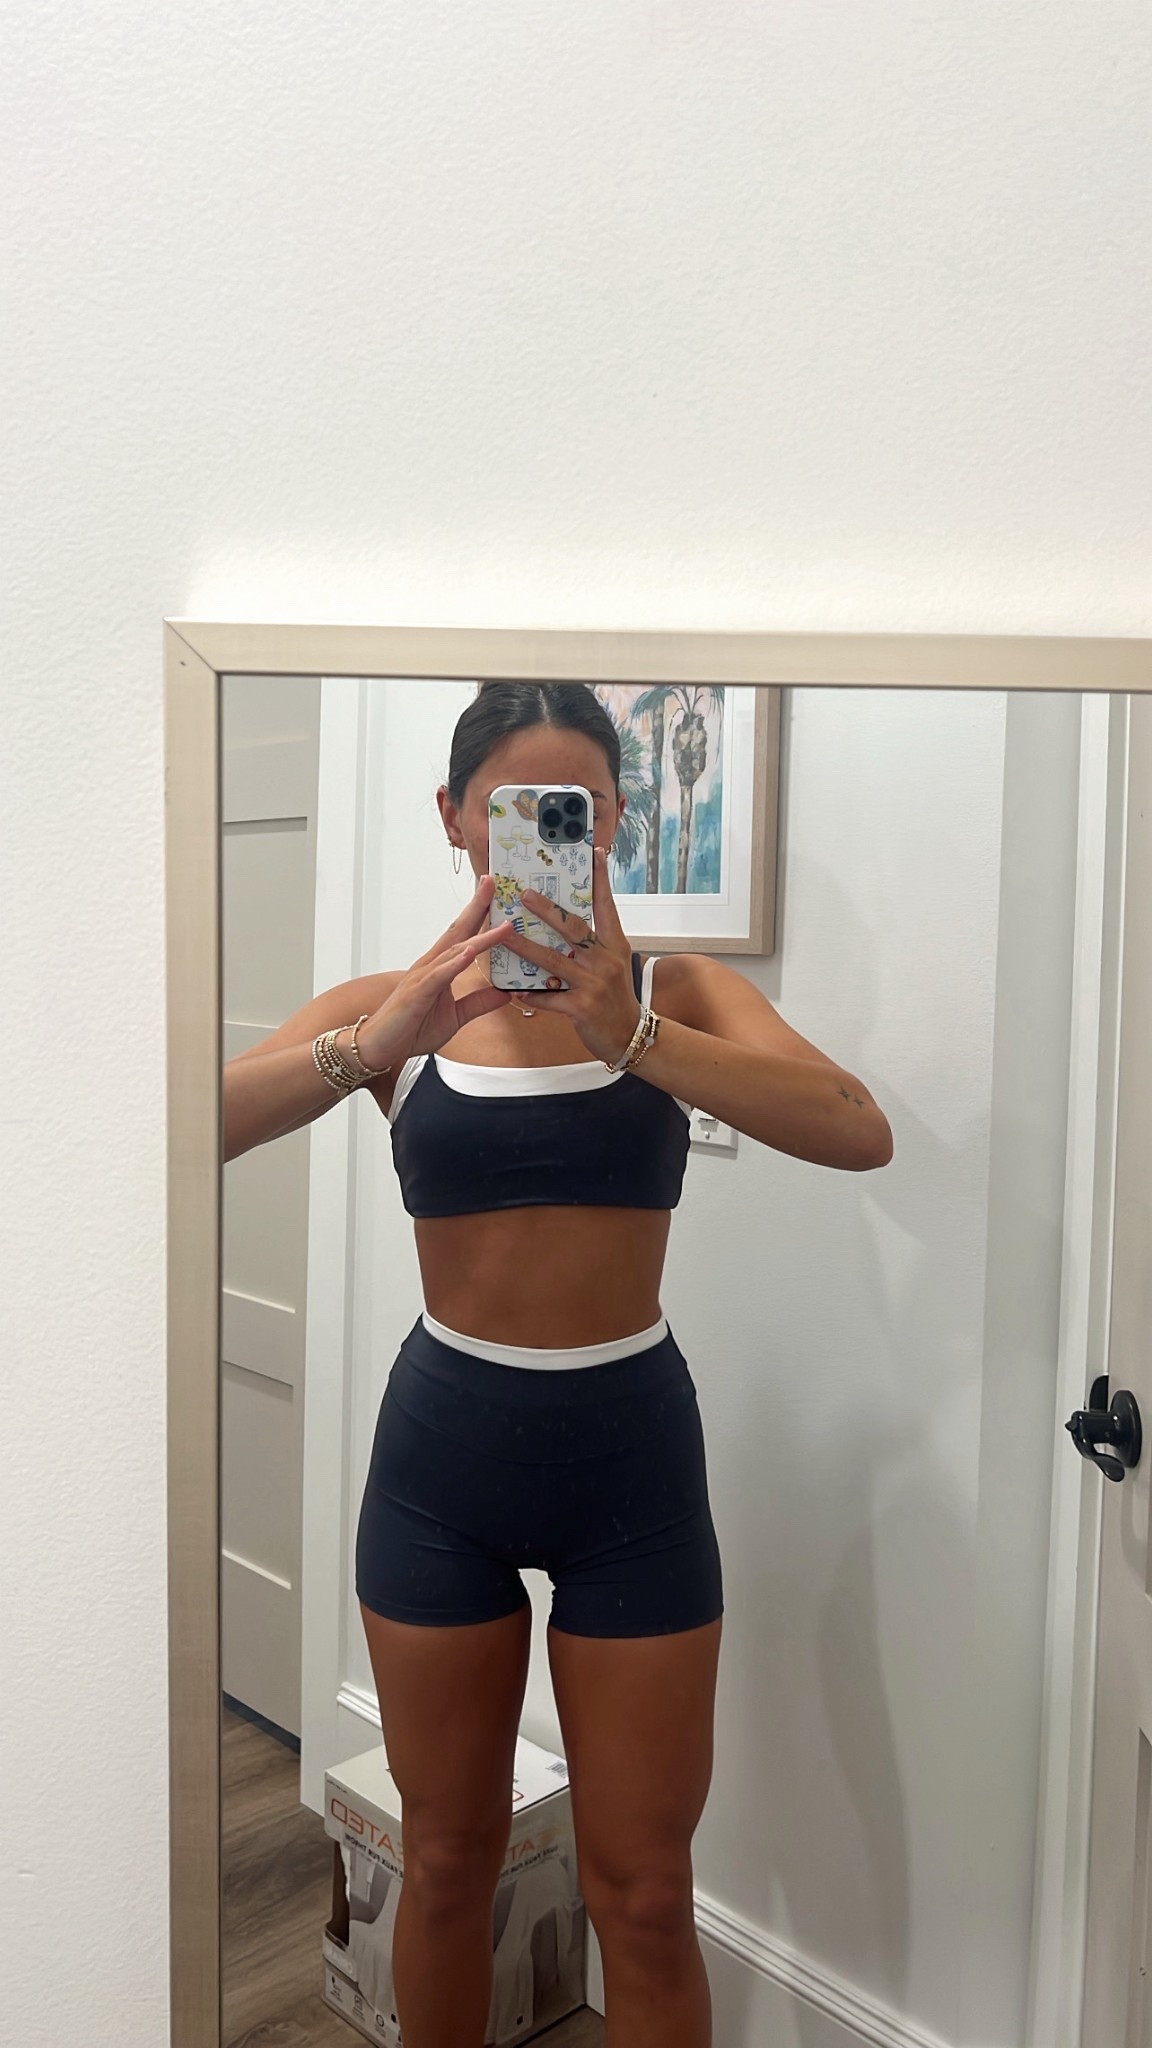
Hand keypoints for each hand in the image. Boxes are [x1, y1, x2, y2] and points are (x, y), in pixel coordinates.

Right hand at [355, 875, 513, 1070]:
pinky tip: (470, 953)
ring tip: (501, 924)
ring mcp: (422, 977)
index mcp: (440, 968)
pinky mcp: (416, 994)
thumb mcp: (456, 1016)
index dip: (480, 913)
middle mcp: (430, 965)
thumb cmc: (411, 1029)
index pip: (465, 935)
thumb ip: (479, 1003)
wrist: (379, 1047)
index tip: (496, 892)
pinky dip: (455, 963)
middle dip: (476, 906)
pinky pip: (438, 976)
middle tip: (492, 881)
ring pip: (454, 951)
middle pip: (458, 930)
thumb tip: (506, 993)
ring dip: (479, 936)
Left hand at [506, 847, 641, 1066]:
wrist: (630, 1036)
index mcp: (614, 945)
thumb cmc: (616, 998)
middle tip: (523, 895)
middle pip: (573, 927)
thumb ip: (593, 945)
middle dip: (547, 910)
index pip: (607, 906)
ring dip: (525, 947)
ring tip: (505, 936)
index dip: (601, 879)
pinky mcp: (581, 1007)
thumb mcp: (613, 965)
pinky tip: (514, 992)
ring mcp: (593, 984)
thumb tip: (563, 925)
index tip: (595, 853)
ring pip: (552, 960)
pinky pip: (549, 997)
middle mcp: (605, 960)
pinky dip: (531, 994)